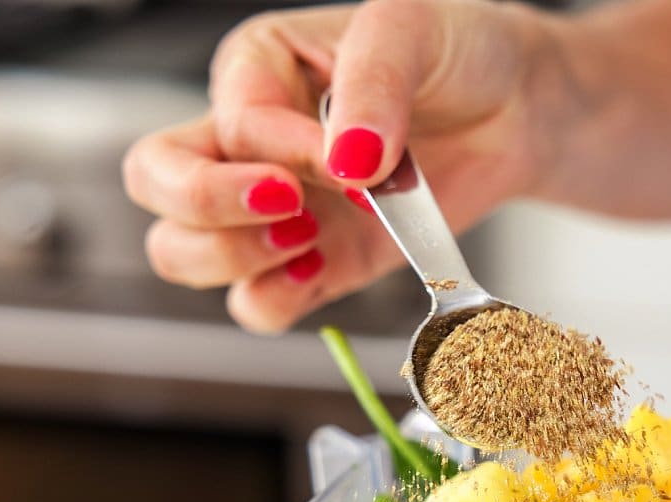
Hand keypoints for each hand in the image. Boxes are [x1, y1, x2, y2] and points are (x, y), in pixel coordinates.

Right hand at [122, 0, 559, 331]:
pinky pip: (254, 303)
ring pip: (182, 252)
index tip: (351, 158)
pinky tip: (318, 270)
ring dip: (232, 258)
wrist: (515, 112)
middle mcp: (247, 141)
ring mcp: (273, 210)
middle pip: (156, 183)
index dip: (282, 150)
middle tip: (290, 204)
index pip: (228, 121)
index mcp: (257, 67)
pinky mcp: (311, 263)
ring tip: (308, 236)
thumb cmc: (459, 53)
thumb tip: (346, 160)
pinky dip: (274, 300)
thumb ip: (373, 84)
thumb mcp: (414, 29)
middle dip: (209, 205)